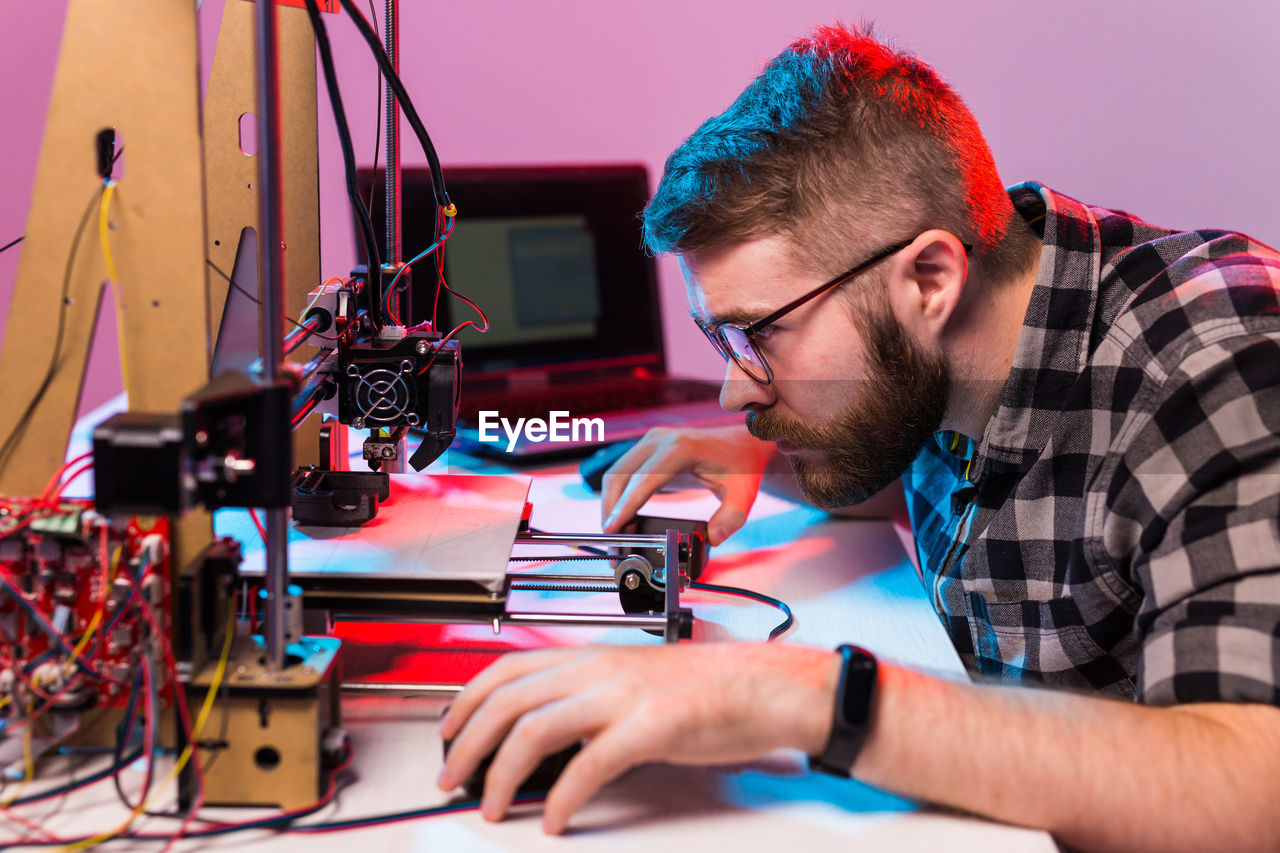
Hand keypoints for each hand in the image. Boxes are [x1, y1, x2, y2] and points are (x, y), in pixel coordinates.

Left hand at [437, 643, 838, 833]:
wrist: (763, 687)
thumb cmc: (707, 688)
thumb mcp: (634, 681)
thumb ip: (589, 698)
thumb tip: (547, 735)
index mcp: (592, 656)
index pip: (508, 668)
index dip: (468, 700)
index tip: (449, 730)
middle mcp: (599, 668)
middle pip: (510, 699)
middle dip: (469, 743)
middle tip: (452, 778)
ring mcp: (623, 694)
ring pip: (536, 727)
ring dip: (503, 771)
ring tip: (493, 805)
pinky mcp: (650, 726)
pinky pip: (590, 763)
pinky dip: (563, 795)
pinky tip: (556, 818)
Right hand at [601, 423, 775, 544]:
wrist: (741, 443)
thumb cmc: (741, 467)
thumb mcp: (743, 495)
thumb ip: (731, 519)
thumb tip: (713, 538)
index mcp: (681, 449)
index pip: (644, 480)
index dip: (626, 505)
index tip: (613, 528)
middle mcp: (661, 440)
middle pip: (621, 476)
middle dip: (611, 510)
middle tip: (611, 541)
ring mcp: (651, 441)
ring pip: (616, 474)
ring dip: (611, 503)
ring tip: (615, 533)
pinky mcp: (647, 448)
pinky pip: (623, 472)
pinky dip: (618, 495)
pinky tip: (622, 517)